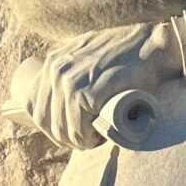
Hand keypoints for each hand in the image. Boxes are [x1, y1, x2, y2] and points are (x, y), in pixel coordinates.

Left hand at [9, 24, 182, 149]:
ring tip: (96, 139)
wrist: (150, 45)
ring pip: (63, 129)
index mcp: (52, 63)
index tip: (69, 134)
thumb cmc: (124, 55)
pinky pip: (78, 129)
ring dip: (79, 141)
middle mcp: (56, 71)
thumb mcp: (88, 55)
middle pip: (46, 122)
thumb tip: (62, 98)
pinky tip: (100, 136)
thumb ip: (72, 71)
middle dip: (65, 137)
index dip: (50, 127)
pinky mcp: (87, 93)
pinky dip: (89, 139)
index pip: (35, 108)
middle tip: (86, 140)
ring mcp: (70, 82)